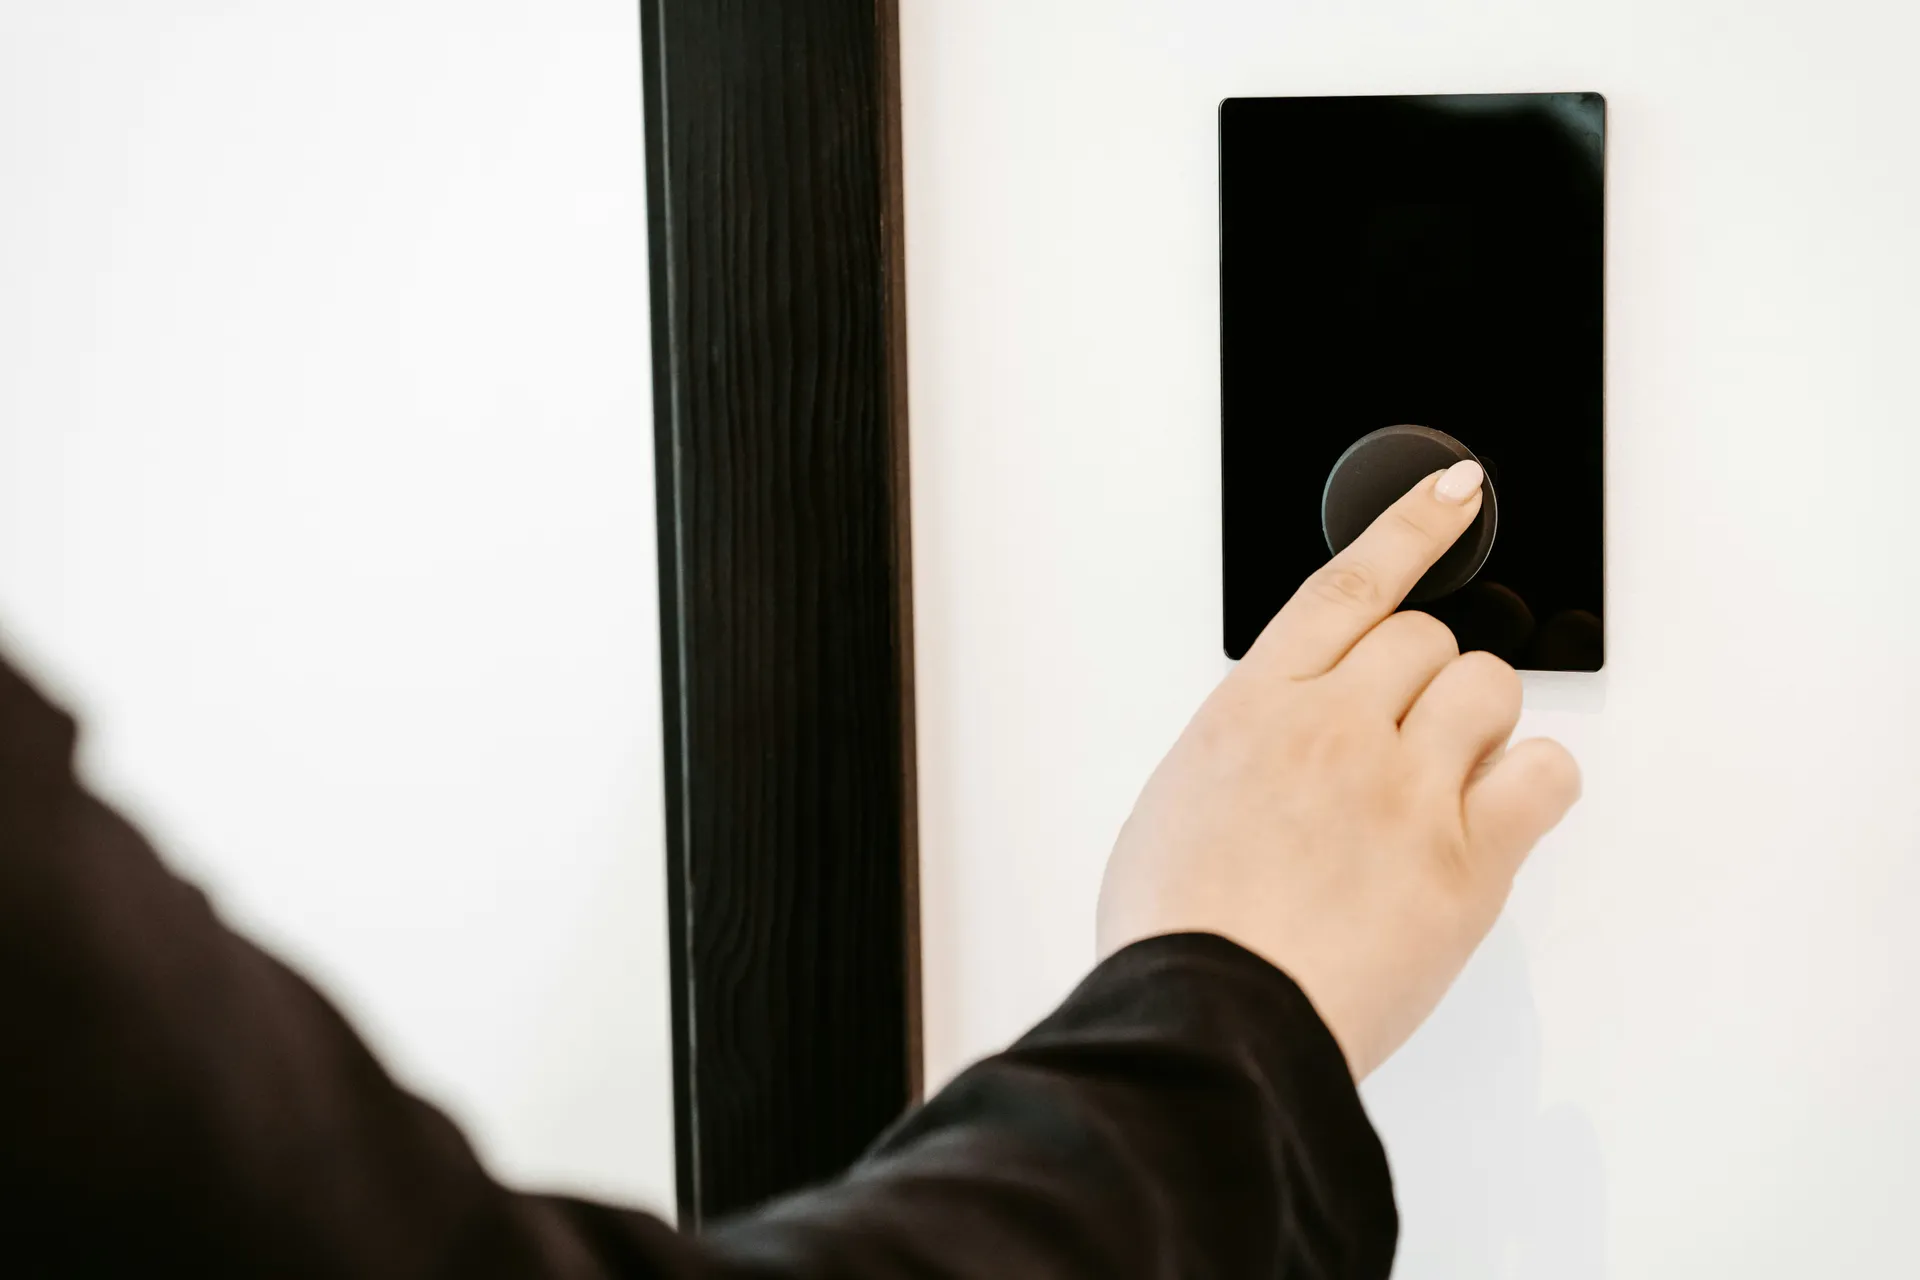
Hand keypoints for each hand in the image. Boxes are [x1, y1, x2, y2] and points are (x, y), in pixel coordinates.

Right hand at [1096, 461, 1580, 1078]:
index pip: (1350, 585)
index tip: (1453, 490)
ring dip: (1474, 727)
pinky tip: (1498, 813)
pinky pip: (1545, 774)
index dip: (1409, 526)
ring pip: (1487, 689)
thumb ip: (1247, 748)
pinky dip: (1532, 784)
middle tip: (1408, 744)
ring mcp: (1405, 789)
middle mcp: (1333, 728)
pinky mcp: (1466, 861)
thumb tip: (1288, 739)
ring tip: (1442, 786)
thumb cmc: (1179, 933)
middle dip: (1425, 683)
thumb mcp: (1177, 804)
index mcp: (1254, 708)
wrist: (1210, 1022)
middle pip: (1429, 640)